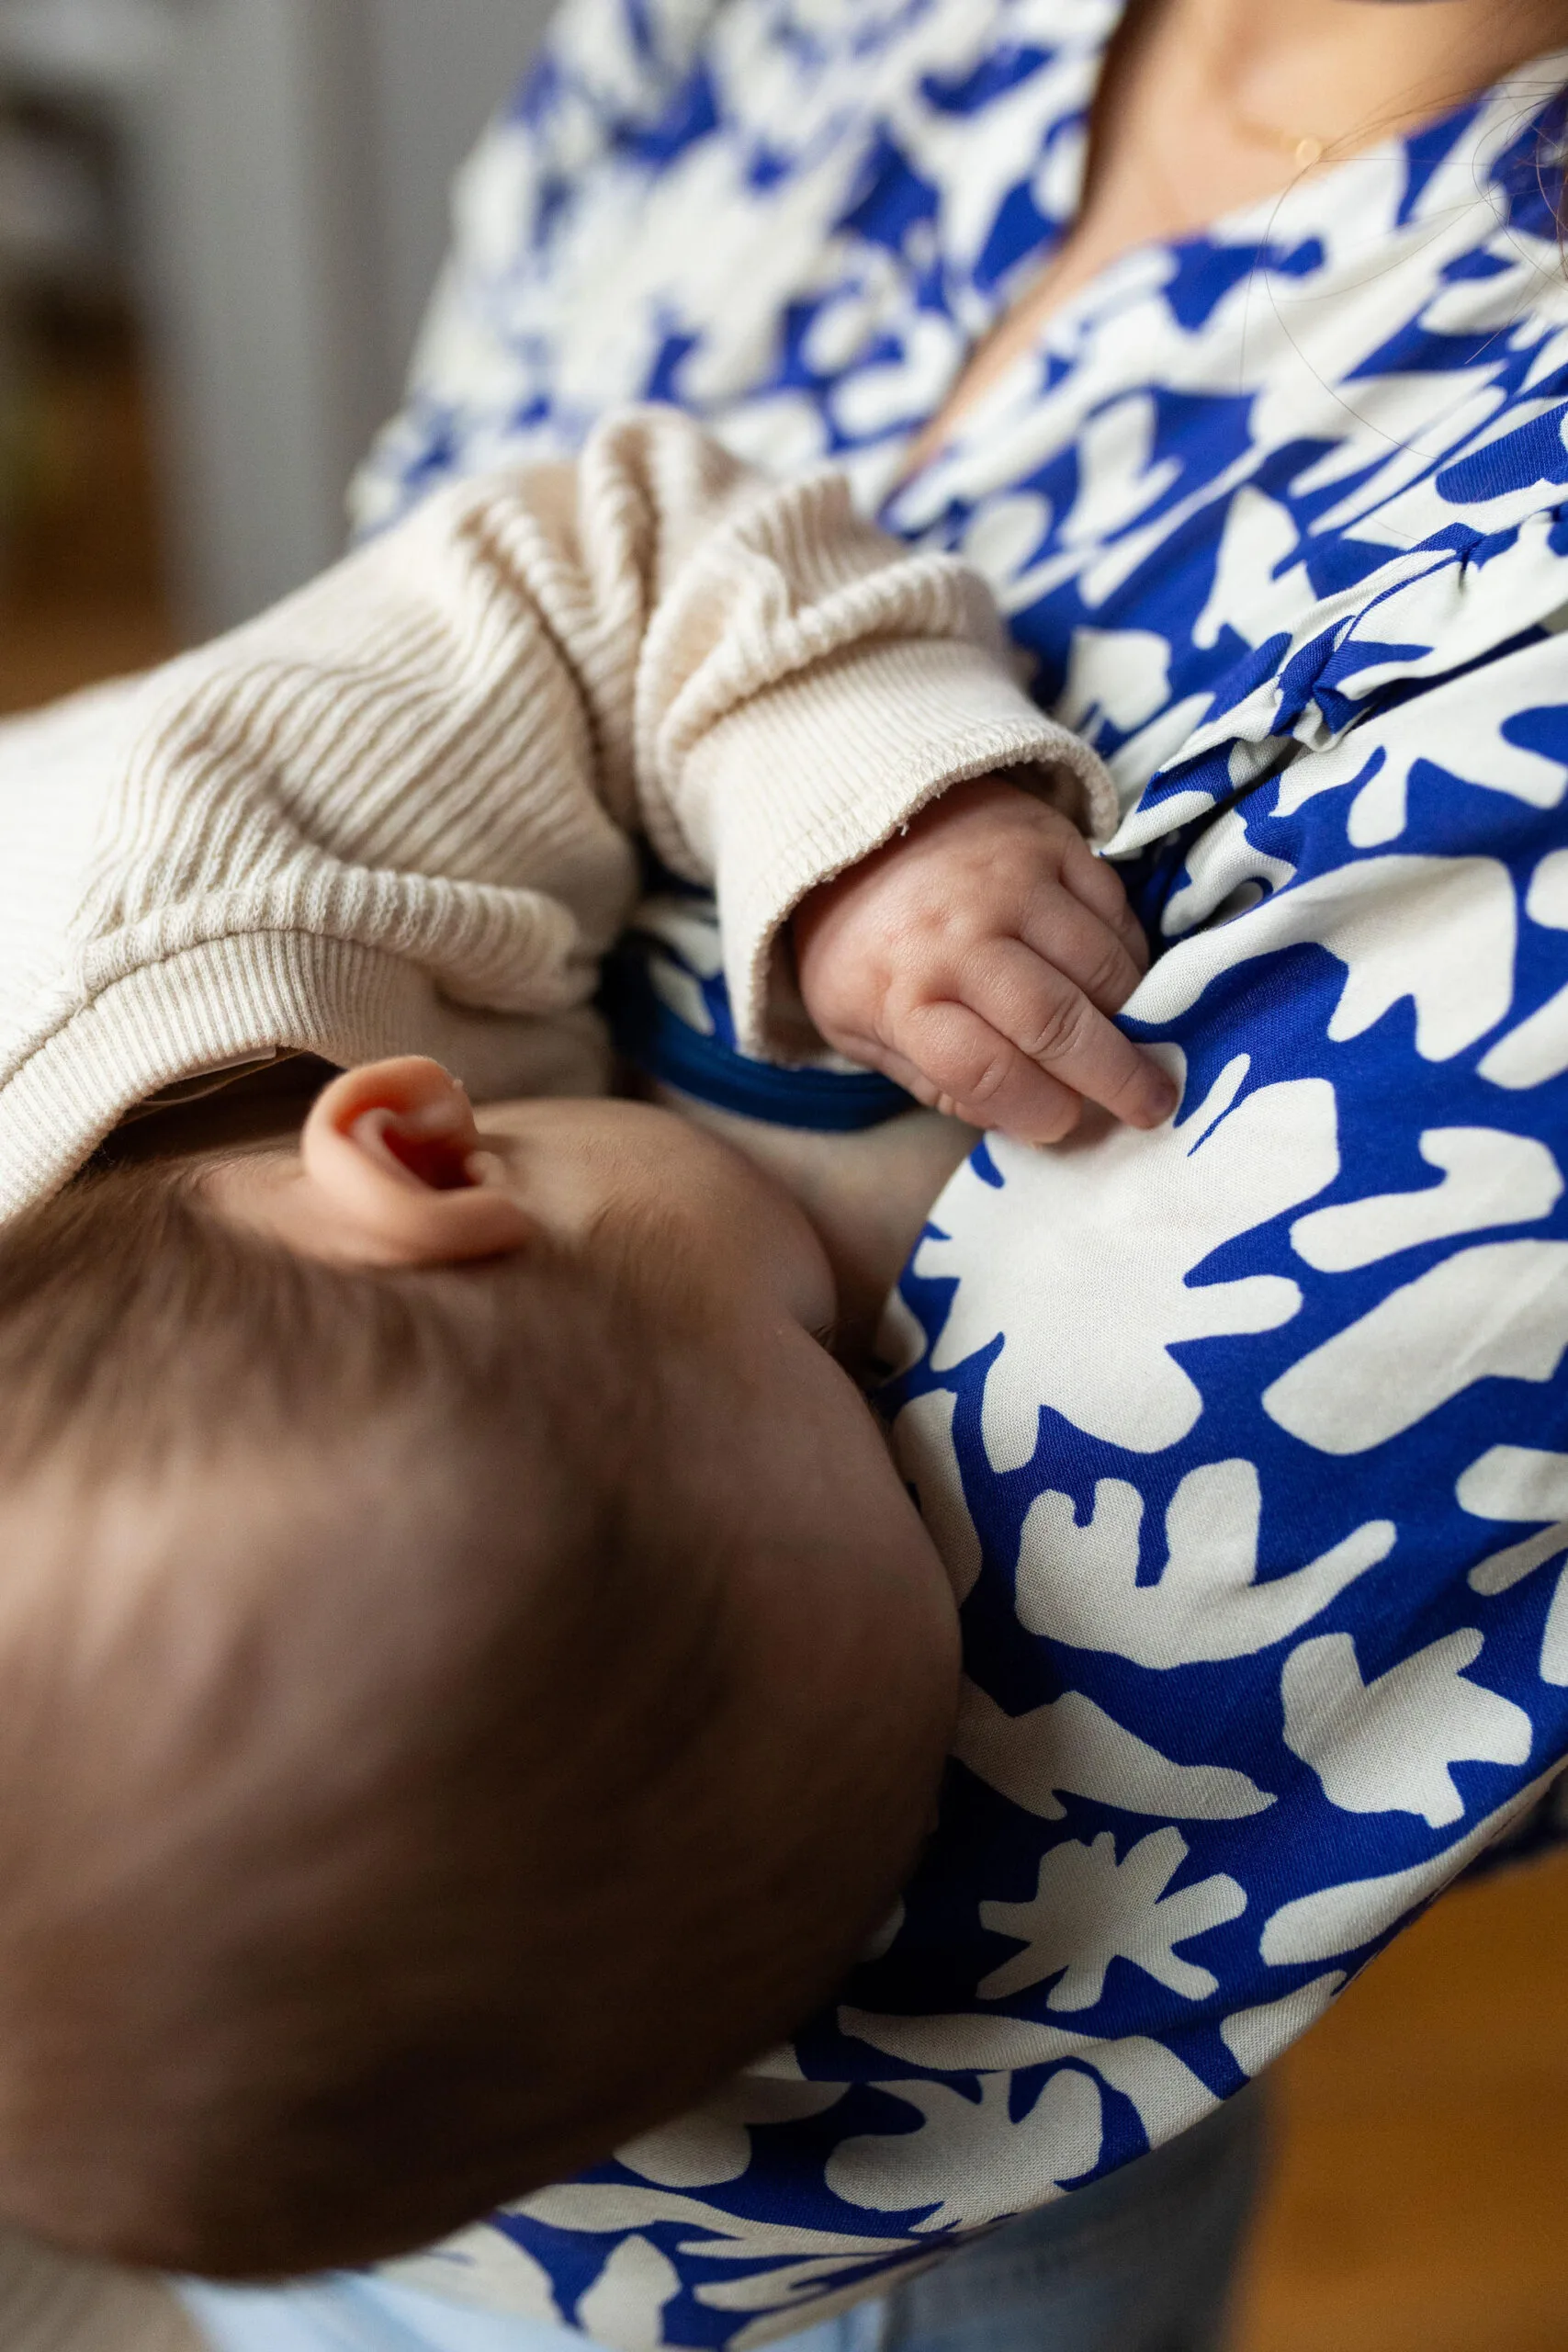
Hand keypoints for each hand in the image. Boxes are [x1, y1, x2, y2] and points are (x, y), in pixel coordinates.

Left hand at [792, 776, 1177, 1143]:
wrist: (854, 824)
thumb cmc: (859, 945)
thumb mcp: (860, 1027)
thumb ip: (938, 1083)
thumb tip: (1030, 1122)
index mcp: (902, 994)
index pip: (987, 1072)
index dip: (1039, 1111)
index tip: (1064, 1124)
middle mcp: (961, 936)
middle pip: (1058, 1024)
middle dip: (1117, 1077)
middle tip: (1153, 1107)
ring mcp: (1013, 882)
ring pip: (1104, 967)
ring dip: (1131, 1015)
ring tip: (1134, 1041)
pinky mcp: (1052, 840)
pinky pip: (1117, 910)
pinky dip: (1130, 955)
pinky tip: (1119, 982)